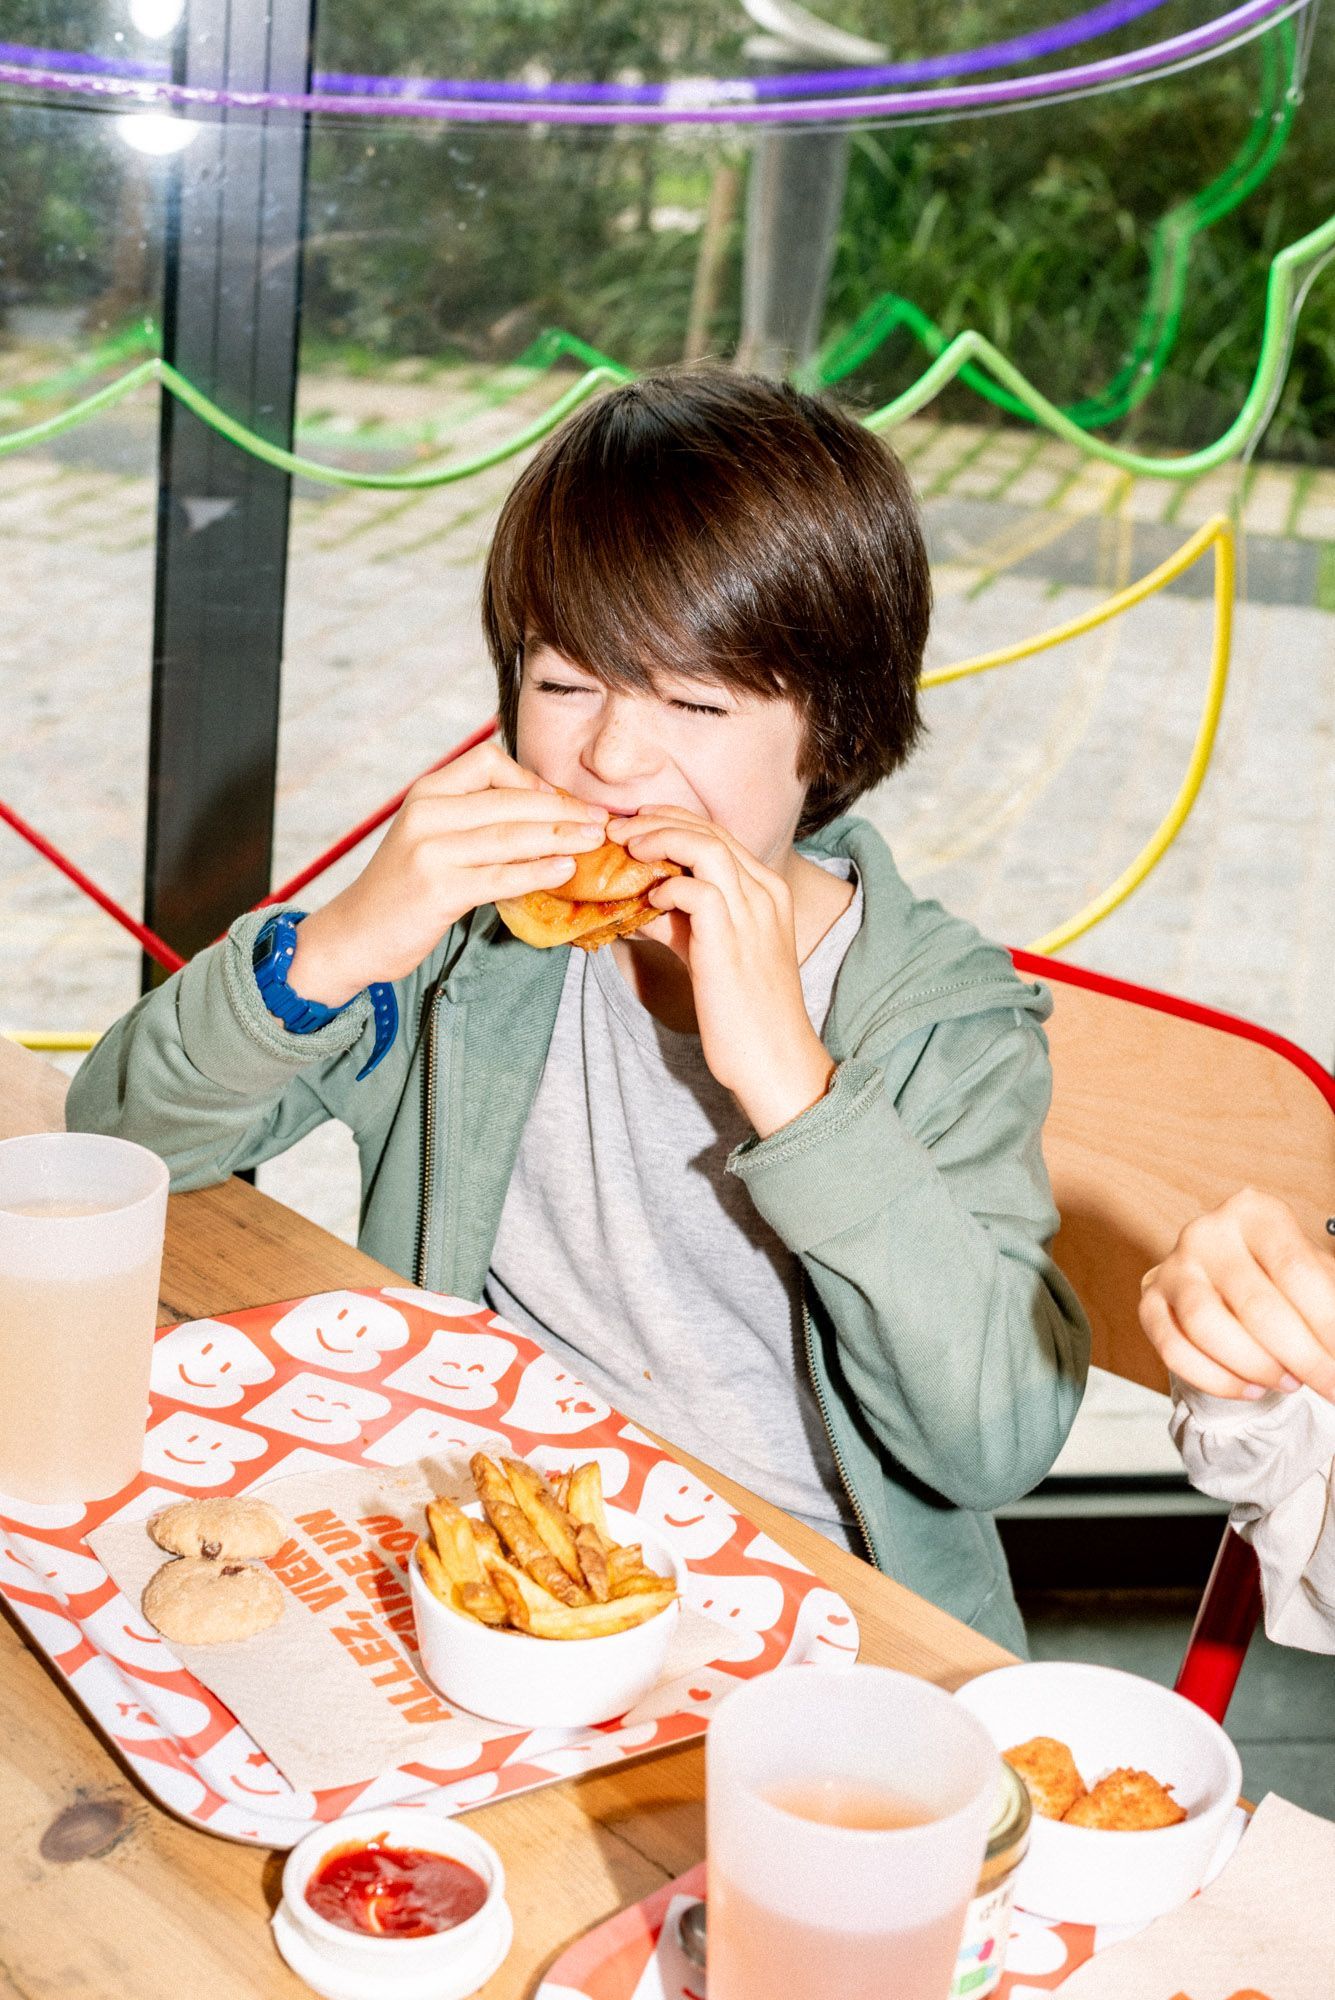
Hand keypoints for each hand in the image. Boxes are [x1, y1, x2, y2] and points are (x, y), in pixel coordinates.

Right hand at [289, 743, 607, 1003]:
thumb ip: (471, 816)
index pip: (488, 761)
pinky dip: (538, 872)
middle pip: (510, 800)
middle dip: (564, 809)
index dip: (532, 778)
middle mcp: (427, 814)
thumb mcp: (429, 835)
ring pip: (511, 836)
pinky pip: (502, 876)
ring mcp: (431, 851)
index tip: (560, 801)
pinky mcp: (439, 889)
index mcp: (427, 792)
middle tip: (600, 820)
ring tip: (594, 841)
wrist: (355, 934)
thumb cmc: (402, 886)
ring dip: (561, 837)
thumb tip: (542, 808)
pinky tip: (565, 870)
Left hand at [609, 807, 834, 1137]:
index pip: (718, 833)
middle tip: (617, 828)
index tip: (635, 823)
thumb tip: (638, 904)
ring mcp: (753, 913)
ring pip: (704, 846)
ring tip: (625, 848)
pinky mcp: (732, 938)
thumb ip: (679, 923)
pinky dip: (667, 885)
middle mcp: (765, 893)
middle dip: (657, 820)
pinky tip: (648, 898)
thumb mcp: (710, 955)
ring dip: (658, 839)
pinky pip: (697, 889)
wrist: (773, 1059)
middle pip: (709, 830)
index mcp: (768, 890)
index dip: (672, 820)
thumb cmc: (743, 1014)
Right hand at [1139, 1189, 1334, 1399]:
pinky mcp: (1149, 1303)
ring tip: (1289, 1382)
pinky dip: (1216, 1379)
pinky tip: (1251, 1388)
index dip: (1326, 1322)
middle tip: (1329, 1384)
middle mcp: (1206, 1233)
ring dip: (1256, 1366)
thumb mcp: (1314, 1276)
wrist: (1230, 1284)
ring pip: (1207, 1326)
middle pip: (1255, 1304)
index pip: (1296, 1269)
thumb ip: (1328, 1305)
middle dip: (1301, 1356)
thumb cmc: (1280, 1279)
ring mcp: (1173, 1267)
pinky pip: (1174, 1350)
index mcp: (1254, 1212)